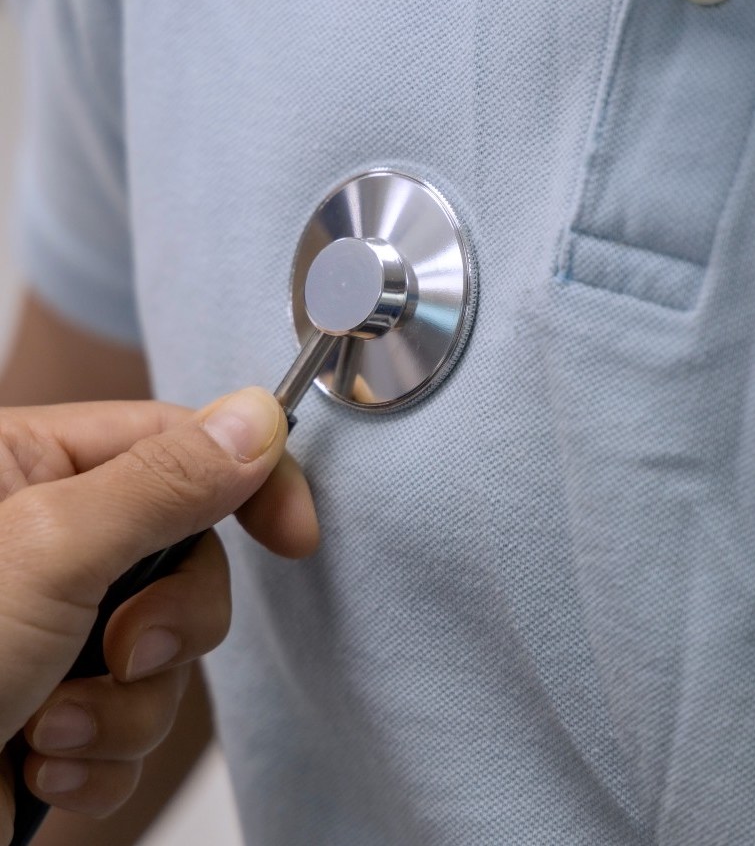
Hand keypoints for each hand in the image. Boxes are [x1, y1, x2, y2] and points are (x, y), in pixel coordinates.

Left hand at [0, 388, 316, 840]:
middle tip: (125, 652)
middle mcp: (45, 542)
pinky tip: (38, 770)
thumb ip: (162, 483)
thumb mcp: (46, 554)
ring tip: (51, 731)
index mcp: (27, 467)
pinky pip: (134, 724)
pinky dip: (100, 758)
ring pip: (165, 653)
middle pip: (186, 557)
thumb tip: (257, 418)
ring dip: (125, 708)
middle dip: (169, 624)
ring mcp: (54, 629)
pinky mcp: (57, 708)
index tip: (293, 536)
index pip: (176, 442)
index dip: (247, 482)